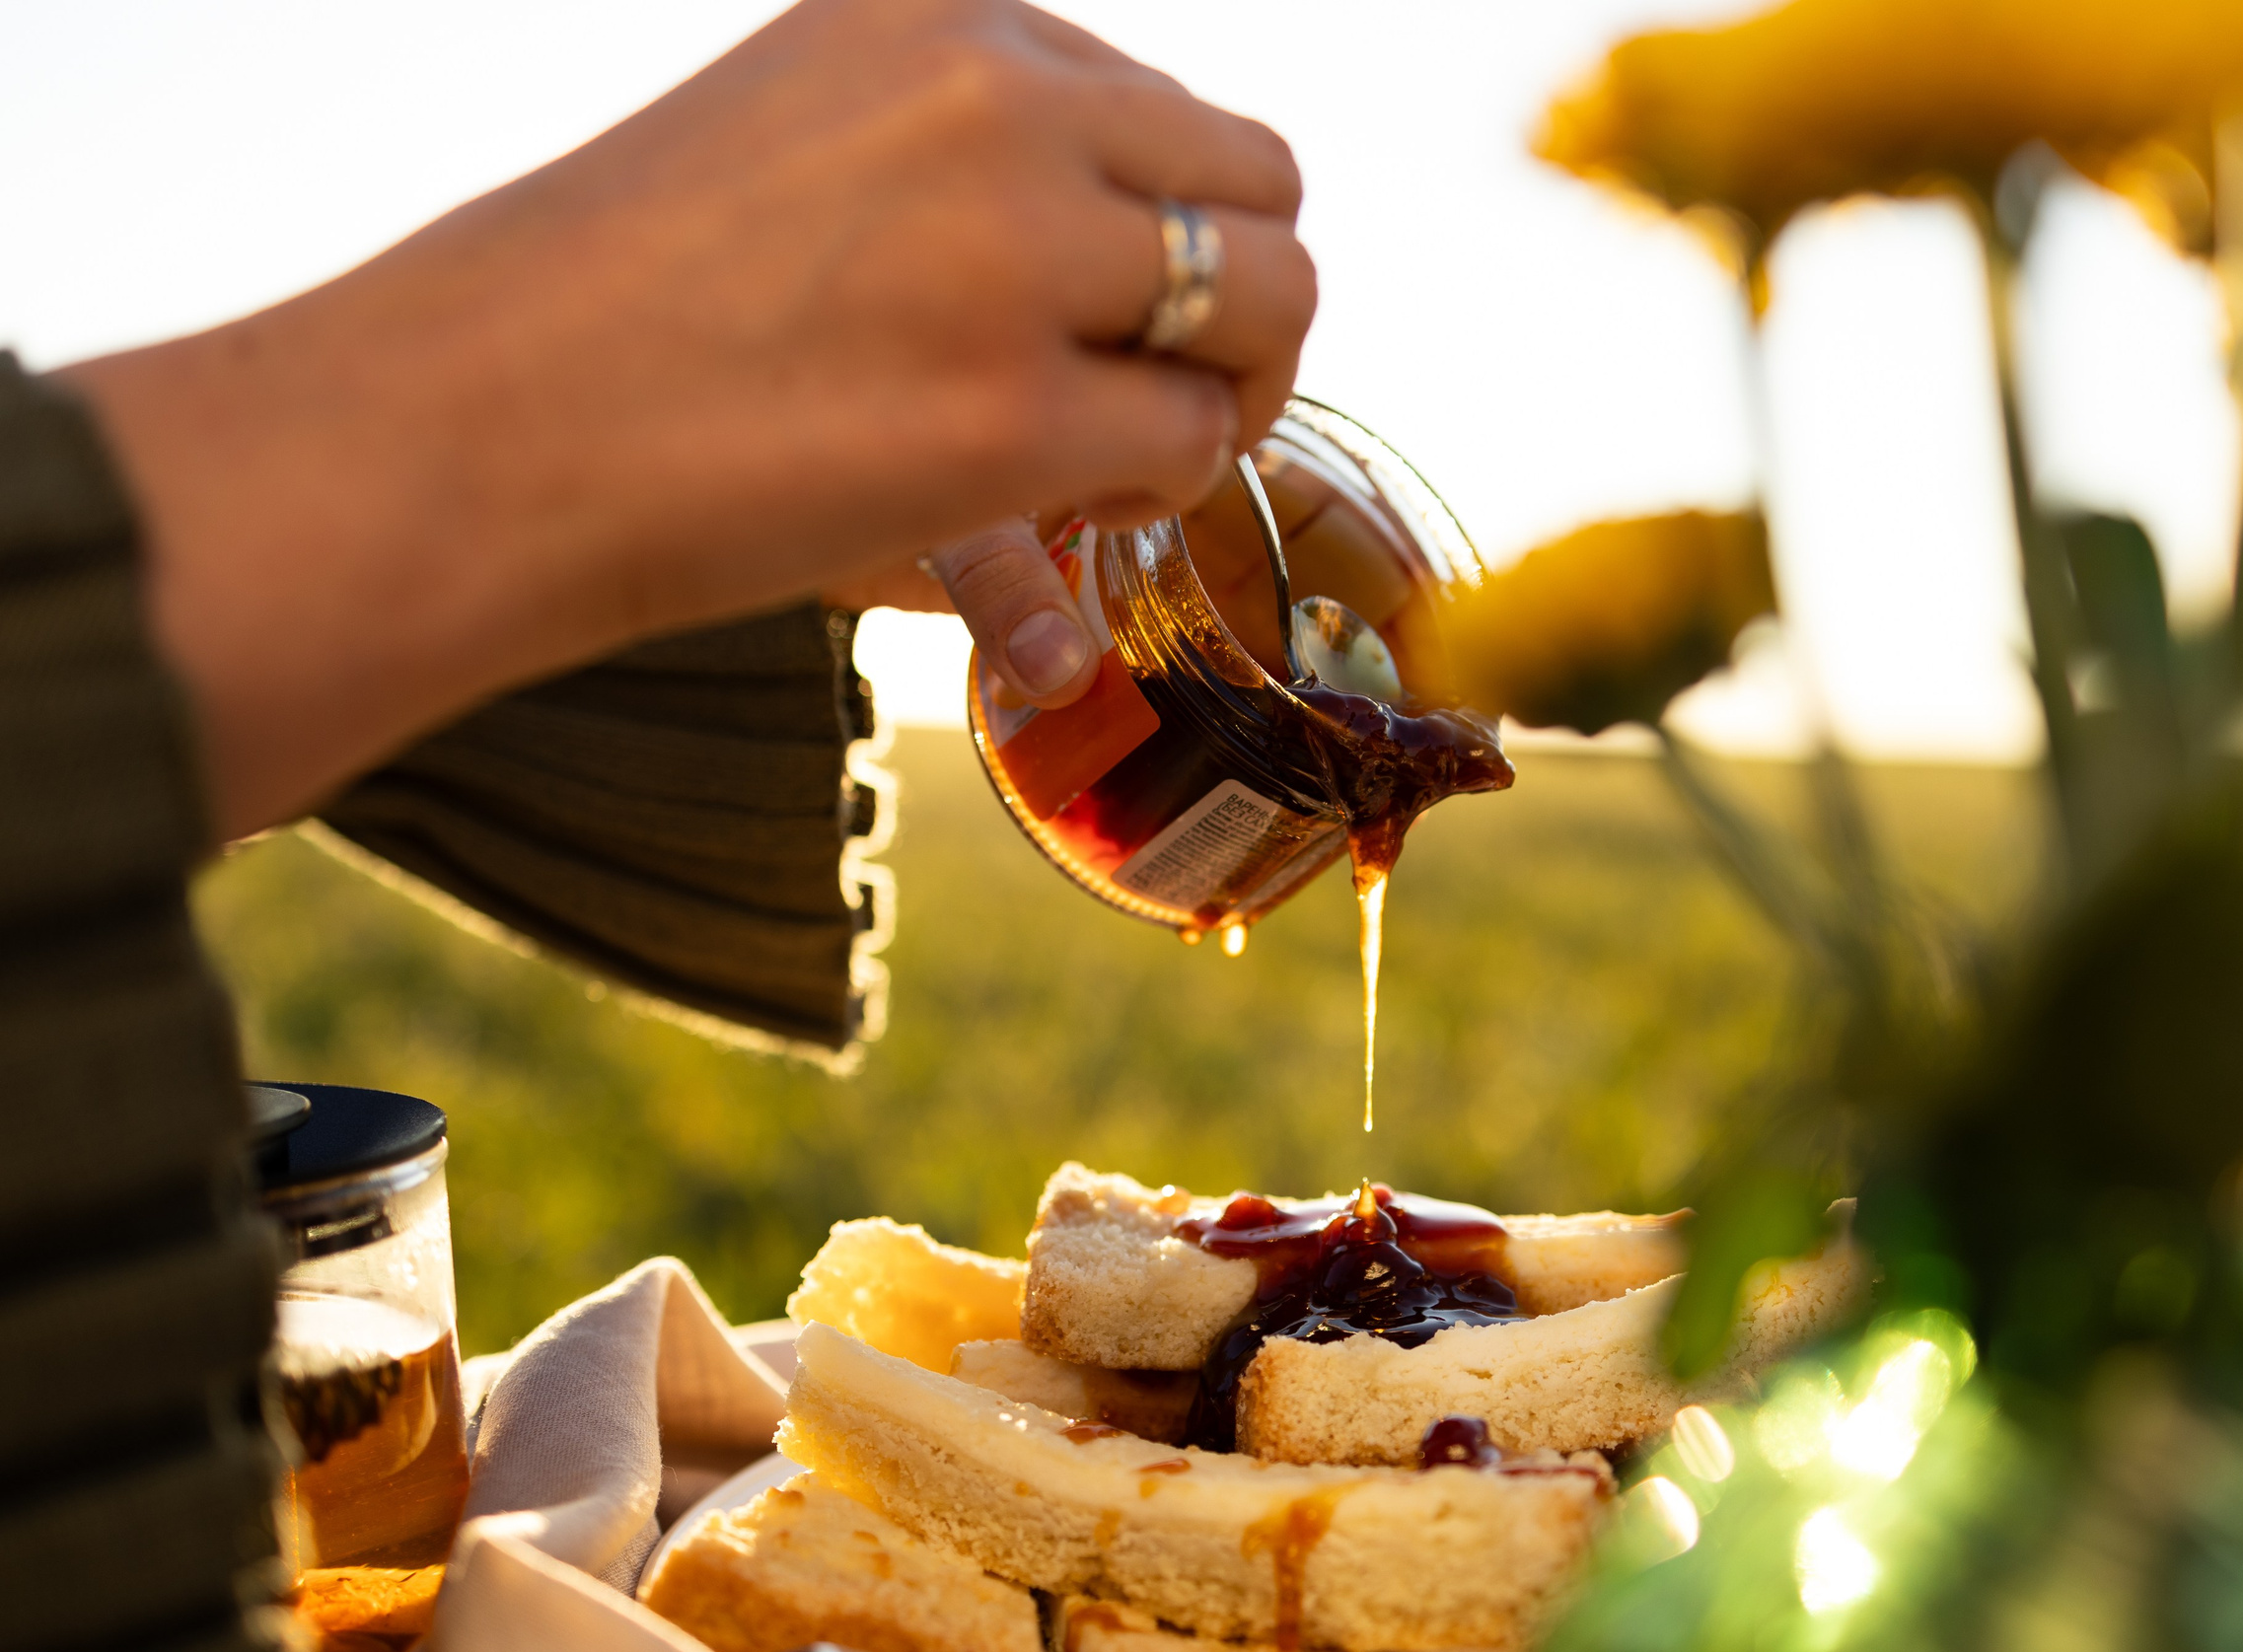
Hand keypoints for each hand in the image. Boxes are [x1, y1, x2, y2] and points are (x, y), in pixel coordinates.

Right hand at [58, 0, 1314, 838]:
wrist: (469, 431)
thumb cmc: (619, 315)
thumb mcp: (803, 148)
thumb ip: (959, 163)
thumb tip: (1131, 247)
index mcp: (940, 12)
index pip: (1159, 110)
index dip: (1156, 233)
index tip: (1087, 315)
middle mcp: (994, 91)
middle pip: (1258, 181)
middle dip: (1240, 303)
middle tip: (1159, 399)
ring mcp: (1014, 241)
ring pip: (1273, 297)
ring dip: (1226, 392)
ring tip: (1113, 457)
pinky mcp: (1015, 407)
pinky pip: (1197, 441)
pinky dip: (1158, 490)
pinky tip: (1055, 510)